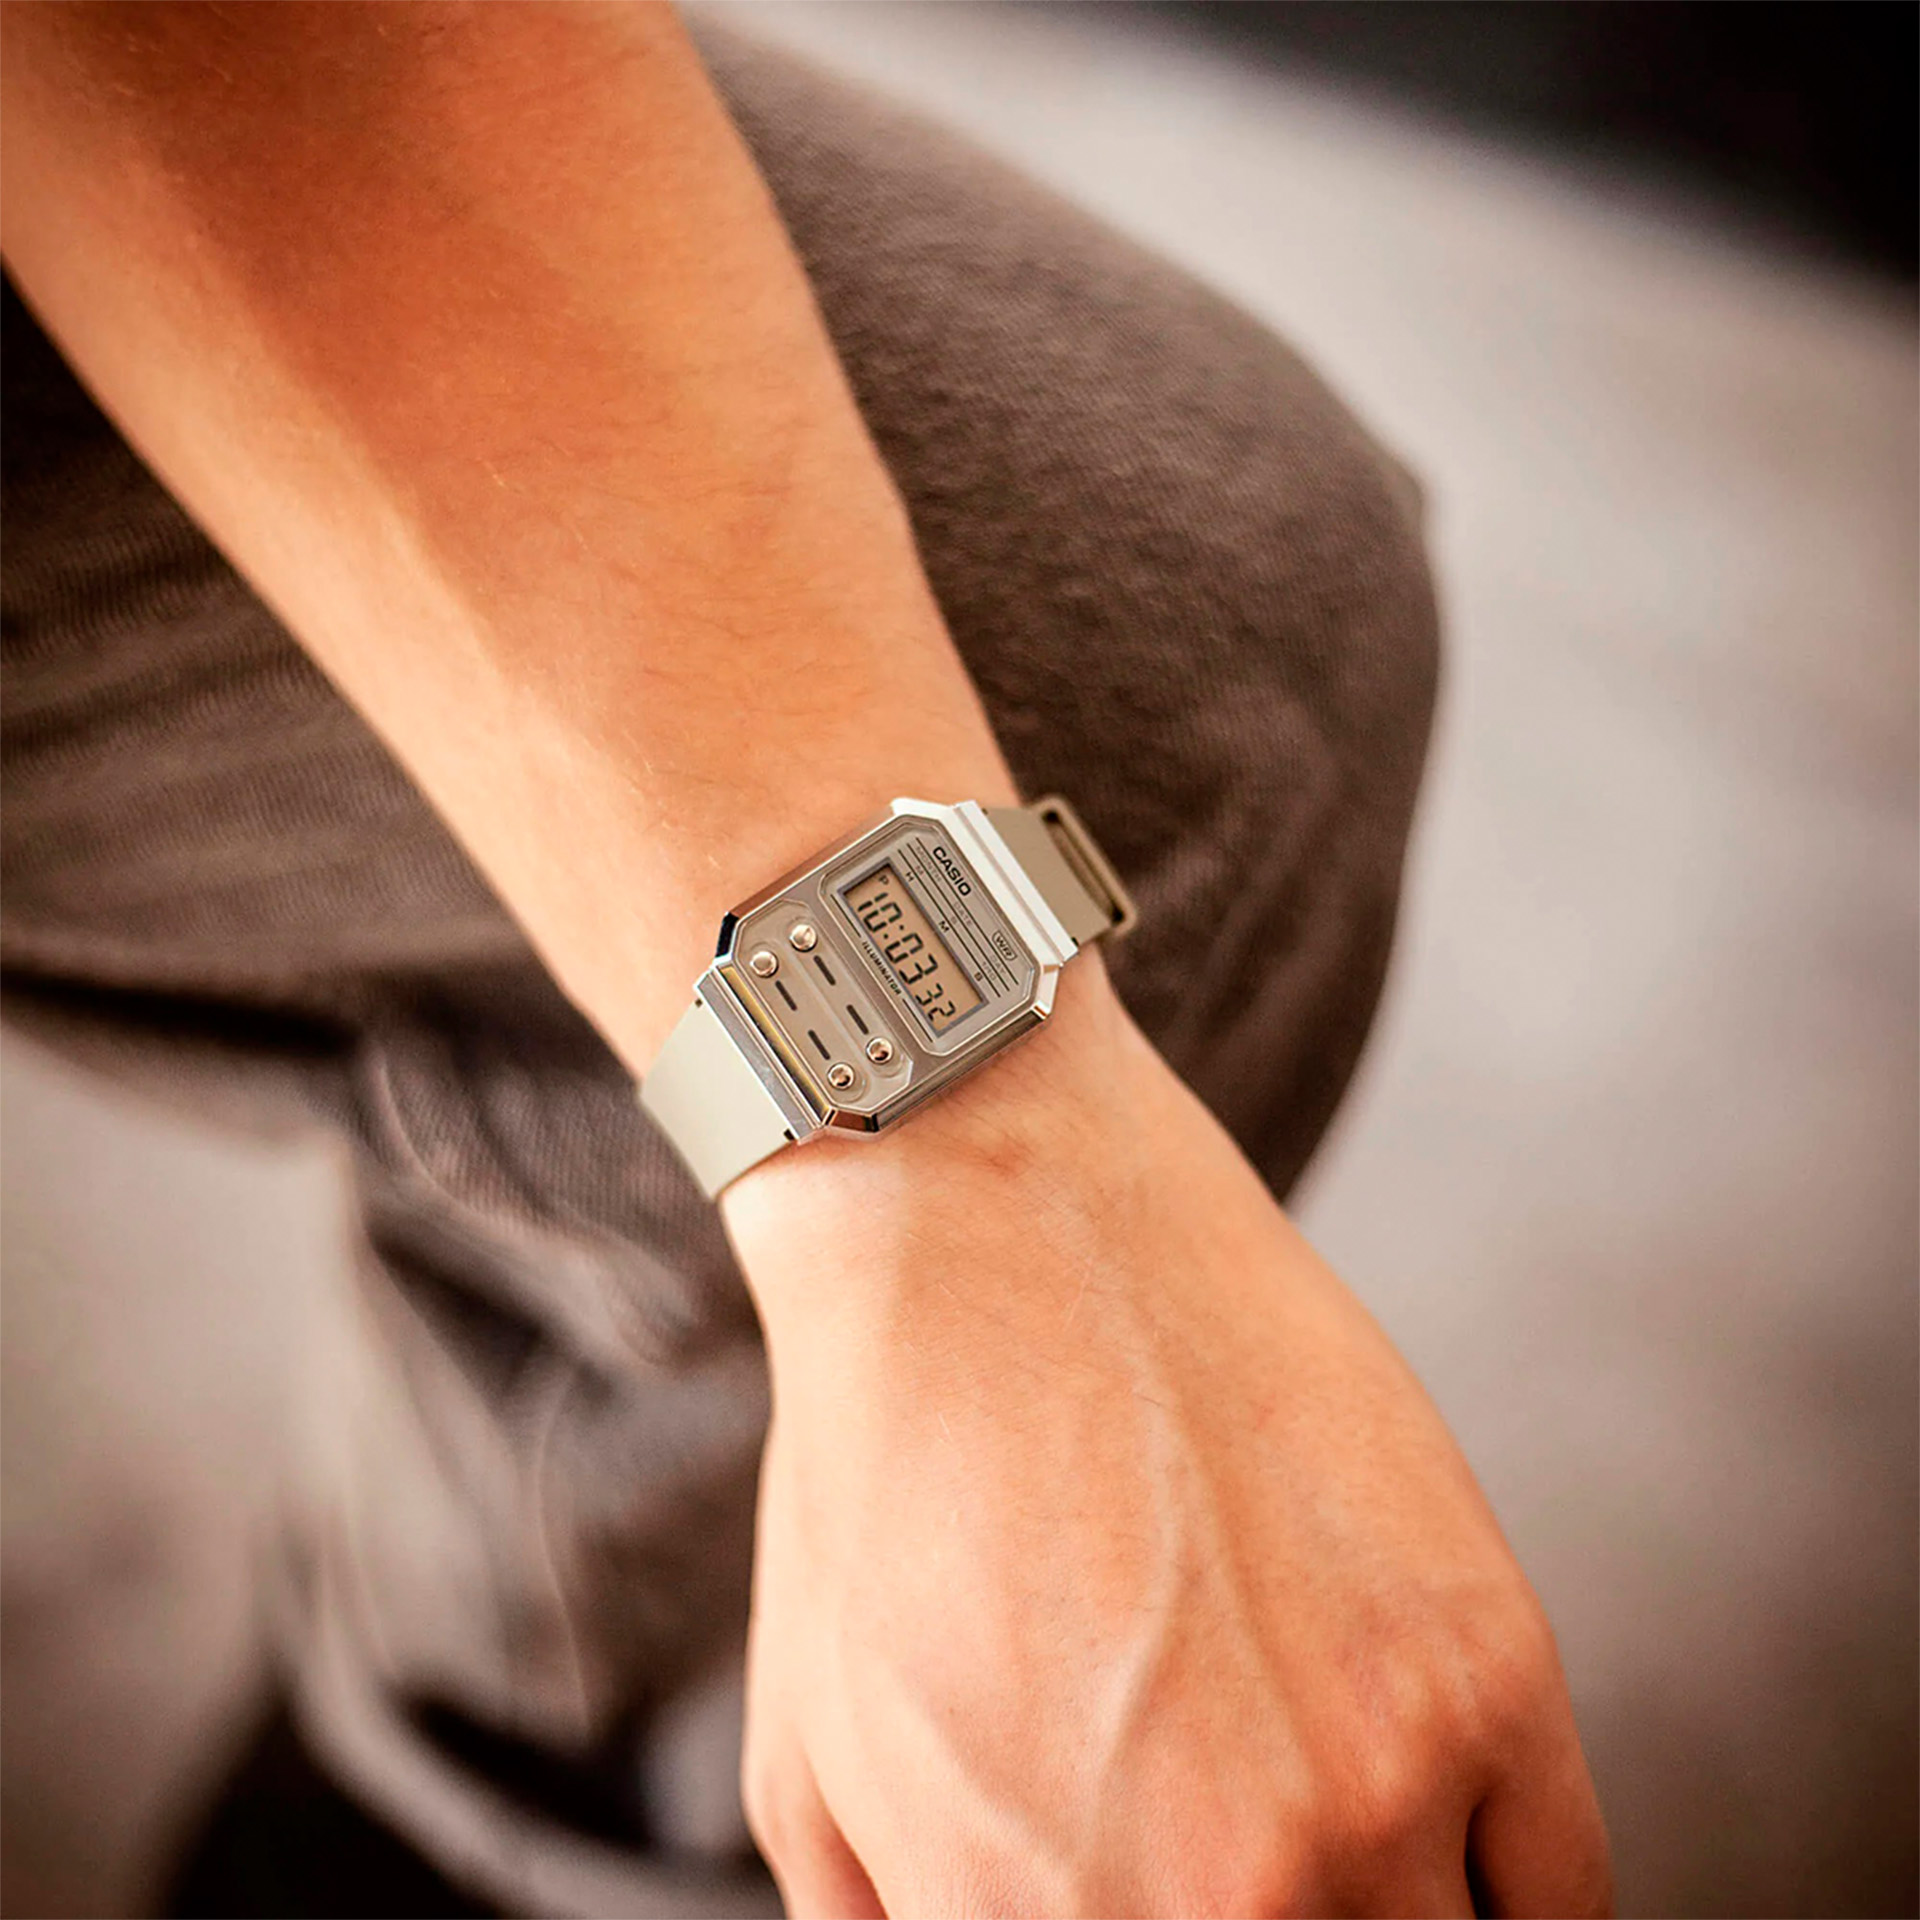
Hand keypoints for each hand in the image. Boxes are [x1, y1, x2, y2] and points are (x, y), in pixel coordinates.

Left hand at [724, 968, 1610, 1916]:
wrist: (983, 1222)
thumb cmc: (879, 1479)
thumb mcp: (819, 1763)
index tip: (1177, 1913)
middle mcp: (1224, 1895)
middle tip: (1242, 1879)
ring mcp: (1376, 1776)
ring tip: (1322, 1855)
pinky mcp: (1486, 1661)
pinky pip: (1561, 1898)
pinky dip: (1502, 1903)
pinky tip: (1434, 1843)